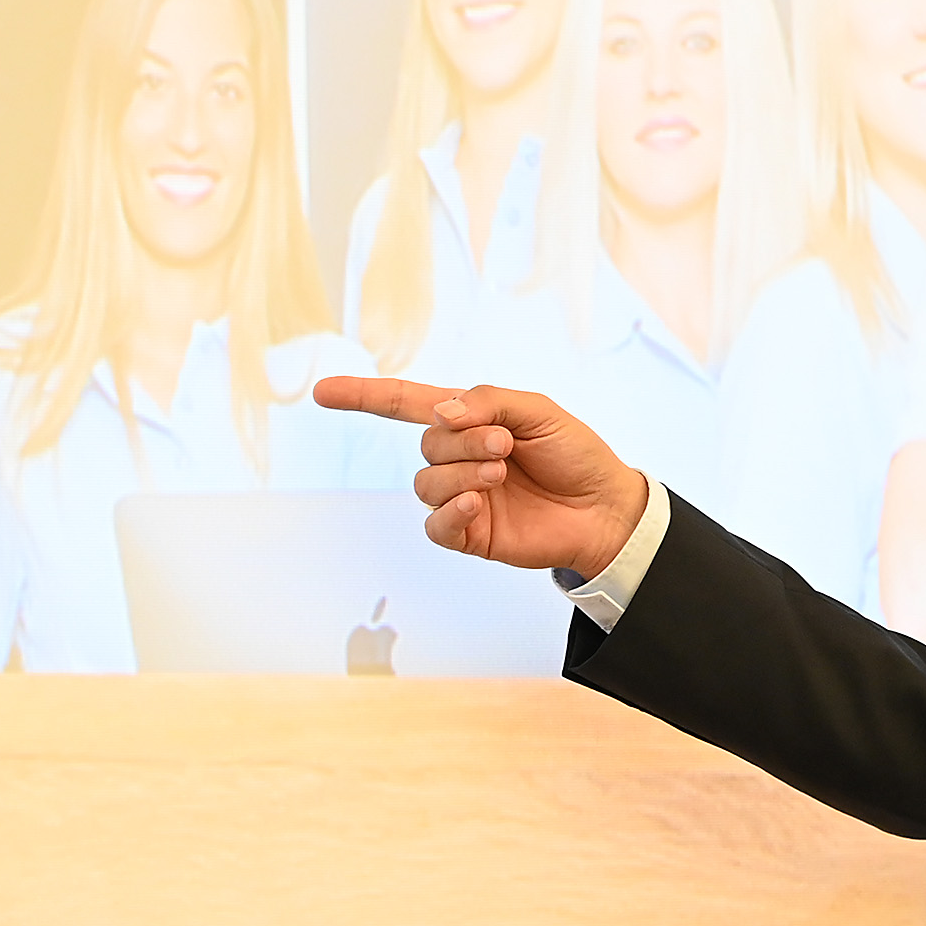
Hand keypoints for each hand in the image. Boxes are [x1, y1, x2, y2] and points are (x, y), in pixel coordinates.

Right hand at [312, 377, 646, 577]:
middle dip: (463, 440)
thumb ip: (486, 402)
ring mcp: (461, 497)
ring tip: (503, 473)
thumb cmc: (574, 453)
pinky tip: (480, 501)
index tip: (322, 392)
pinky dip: (452, 509)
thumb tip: (439, 412)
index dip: (363, 397)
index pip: (404, 405)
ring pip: (427, 482)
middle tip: (506, 446)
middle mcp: (458, 459)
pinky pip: (436, 523)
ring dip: (463, 472)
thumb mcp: (536, 410)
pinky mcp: (469, 533)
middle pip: (425, 444)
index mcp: (469, 422)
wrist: (604, 506)